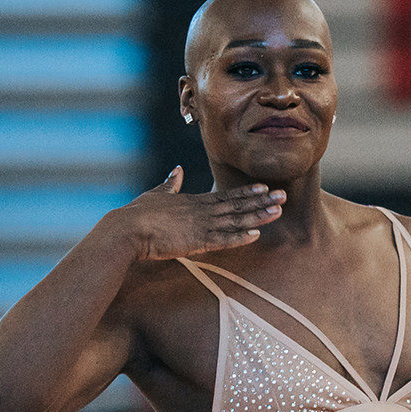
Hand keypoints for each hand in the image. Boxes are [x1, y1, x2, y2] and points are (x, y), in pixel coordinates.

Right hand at [115, 166, 284, 260]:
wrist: (127, 229)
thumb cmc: (137, 214)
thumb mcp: (157, 194)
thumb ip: (170, 183)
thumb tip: (176, 170)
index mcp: (194, 201)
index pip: (226, 195)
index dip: (247, 192)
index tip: (265, 187)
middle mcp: (201, 211)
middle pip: (237, 205)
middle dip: (262, 201)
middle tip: (283, 196)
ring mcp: (200, 226)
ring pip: (235, 220)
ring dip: (258, 216)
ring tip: (278, 212)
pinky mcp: (195, 241)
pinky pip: (223, 240)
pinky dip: (240, 237)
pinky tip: (256, 234)